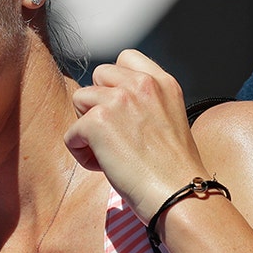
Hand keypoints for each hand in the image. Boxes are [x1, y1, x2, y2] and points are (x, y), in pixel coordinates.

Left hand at [65, 49, 208, 220]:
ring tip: (109, 153)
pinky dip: (82, 153)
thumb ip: (146, 103)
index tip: (124, 112)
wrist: (181, 195)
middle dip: (100, 104)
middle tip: (117, 136)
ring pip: (79, 99)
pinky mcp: (98, 122)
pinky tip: (105, 167)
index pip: (126, 58)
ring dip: (88, 128)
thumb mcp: (171, 120)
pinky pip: (71, 133)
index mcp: (163, 82)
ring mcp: (119, 100)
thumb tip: (112, 106)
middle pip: (98, 76)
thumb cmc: (176, 171)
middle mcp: (142, 84)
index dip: (116, 84)